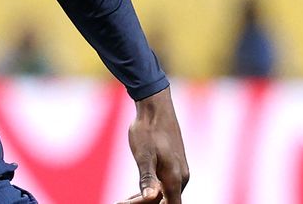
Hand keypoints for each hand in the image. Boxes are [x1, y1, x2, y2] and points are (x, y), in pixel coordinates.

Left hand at [118, 87, 189, 203]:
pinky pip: (164, 185)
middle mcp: (181, 177)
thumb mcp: (143, 155)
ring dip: (146, 200)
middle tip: (122, 202)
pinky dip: (150, 190)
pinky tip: (134, 194)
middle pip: (166, 202)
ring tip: (125, 201)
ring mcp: (178, 170)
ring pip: (164, 194)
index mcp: (175, 178)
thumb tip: (150, 198)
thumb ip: (147, 178)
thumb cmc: (148, 131)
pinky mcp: (173, 164)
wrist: (155, 108)